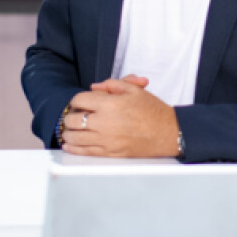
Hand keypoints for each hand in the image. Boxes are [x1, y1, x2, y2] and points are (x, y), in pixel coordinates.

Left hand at [61, 76, 179, 157]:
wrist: (167, 132)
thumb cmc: (152, 110)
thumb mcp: (134, 89)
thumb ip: (111, 84)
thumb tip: (93, 88)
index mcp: (109, 104)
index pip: (79, 100)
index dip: (77, 100)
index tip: (80, 102)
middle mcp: (104, 123)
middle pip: (73, 120)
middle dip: (71, 116)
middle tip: (74, 115)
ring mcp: (105, 140)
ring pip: (75, 137)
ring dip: (69, 132)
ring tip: (70, 129)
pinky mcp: (109, 153)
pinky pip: (84, 151)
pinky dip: (73, 148)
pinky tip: (69, 144)